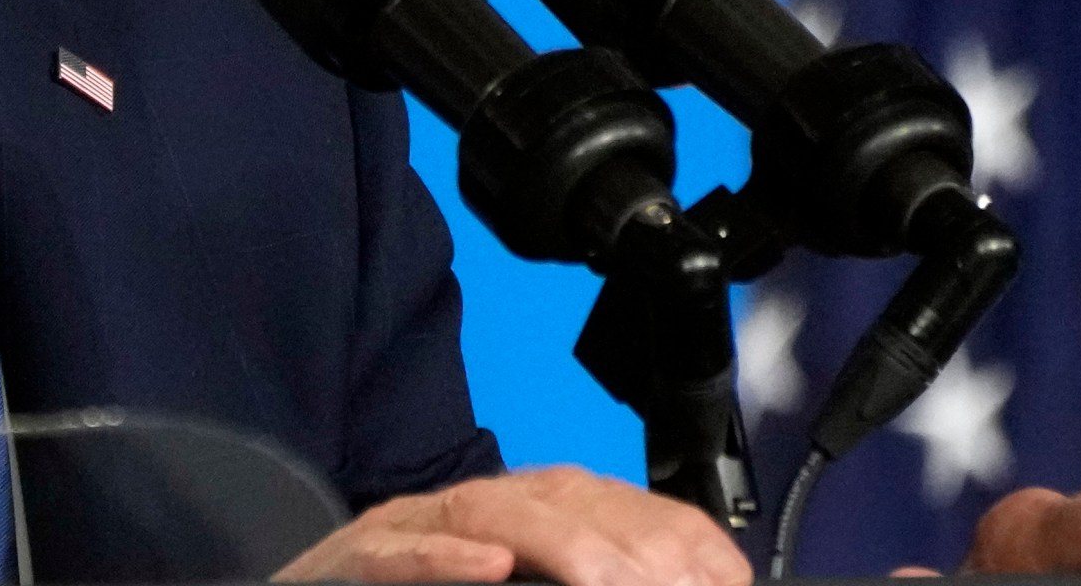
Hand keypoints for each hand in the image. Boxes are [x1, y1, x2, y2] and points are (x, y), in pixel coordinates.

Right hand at [274, 466, 752, 585]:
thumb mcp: (512, 581)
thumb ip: (568, 575)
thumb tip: (681, 582)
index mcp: (522, 513)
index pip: (617, 506)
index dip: (679, 541)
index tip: (725, 579)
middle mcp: (475, 509)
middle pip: (566, 502)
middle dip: (633, 548)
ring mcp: (414, 529)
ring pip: (492, 516)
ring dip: (560, 547)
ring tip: (610, 582)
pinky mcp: (356, 558)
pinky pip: (400, 552)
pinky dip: (444, 560)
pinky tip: (490, 570)